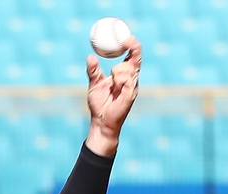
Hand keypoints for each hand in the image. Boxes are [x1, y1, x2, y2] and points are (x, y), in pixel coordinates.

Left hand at [85, 36, 141, 156]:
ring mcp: (132, 87)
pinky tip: (115, 84)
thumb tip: (90, 57)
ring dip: (119, 69)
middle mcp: (131, 80)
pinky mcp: (131, 94)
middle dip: (134, 47)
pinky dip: (120, 78)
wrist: (100, 122)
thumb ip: (93, 71)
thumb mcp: (94, 84)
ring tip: (112, 79)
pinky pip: (127, 80)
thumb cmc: (99, 105)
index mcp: (124, 76)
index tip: (125, 37)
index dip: (131, 46)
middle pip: (136, 59)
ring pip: (130, 69)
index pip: (132, 57)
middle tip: (126, 41)